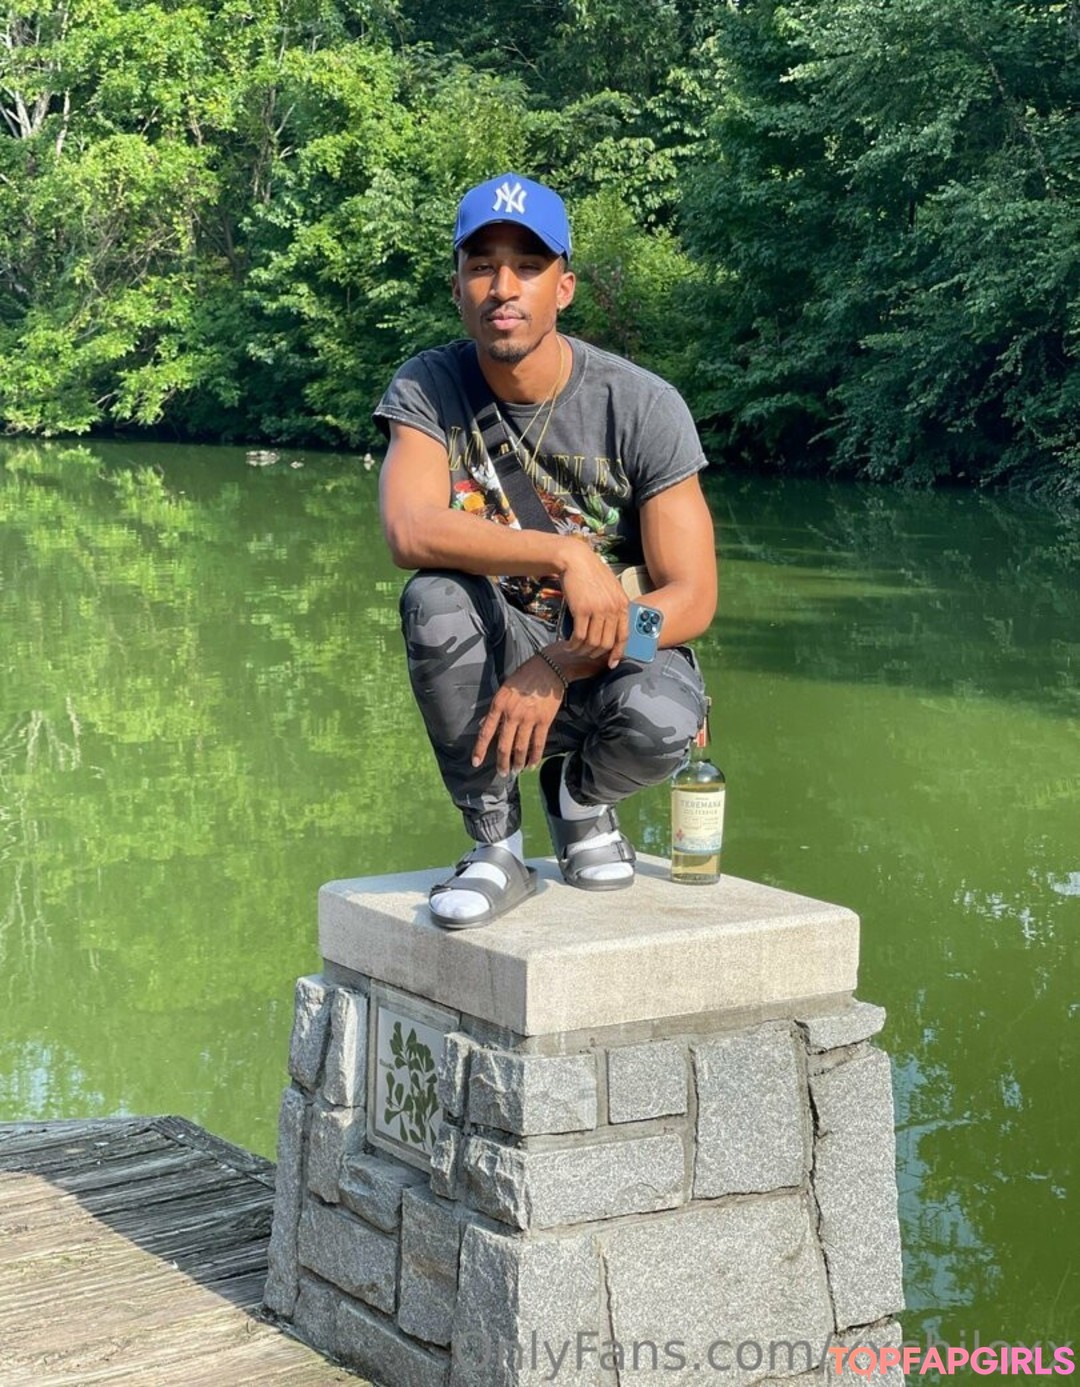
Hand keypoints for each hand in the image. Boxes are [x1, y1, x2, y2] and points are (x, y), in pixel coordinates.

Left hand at [471, 654, 566, 775]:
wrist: (549, 668)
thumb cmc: (525, 676)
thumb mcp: (504, 689)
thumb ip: (494, 709)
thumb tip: (483, 726)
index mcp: (499, 704)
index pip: (486, 732)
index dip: (480, 749)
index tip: (476, 762)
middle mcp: (512, 714)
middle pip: (504, 745)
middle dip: (502, 762)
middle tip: (502, 774)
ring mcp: (529, 718)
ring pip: (521, 747)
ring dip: (518, 762)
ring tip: (516, 771)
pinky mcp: (544, 720)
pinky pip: (538, 743)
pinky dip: (535, 756)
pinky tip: (531, 765)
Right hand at [558, 547, 629, 667]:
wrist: (576, 560)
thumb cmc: (592, 575)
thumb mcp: (610, 590)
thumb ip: (614, 607)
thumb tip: (612, 629)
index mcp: (623, 604)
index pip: (624, 636)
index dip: (617, 653)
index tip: (610, 663)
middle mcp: (613, 609)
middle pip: (606, 643)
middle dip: (595, 654)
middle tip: (585, 654)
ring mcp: (598, 610)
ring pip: (593, 642)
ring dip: (582, 651)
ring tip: (575, 651)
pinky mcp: (582, 610)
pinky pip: (580, 636)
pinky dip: (573, 644)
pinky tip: (568, 645)